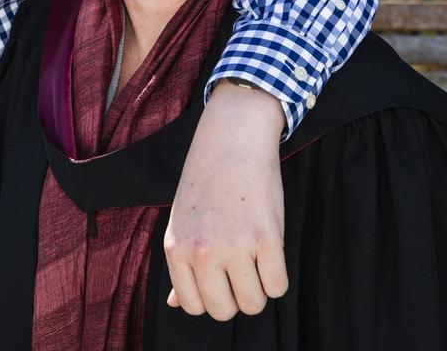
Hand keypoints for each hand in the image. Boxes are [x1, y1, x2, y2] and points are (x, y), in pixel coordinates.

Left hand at [163, 81, 288, 320]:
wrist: (232, 140)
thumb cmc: (205, 182)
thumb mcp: (181, 222)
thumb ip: (181, 265)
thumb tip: (174, 304)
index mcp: (175, 249)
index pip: (192, 306)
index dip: (210, 297)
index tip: (218, 279)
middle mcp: (201, 252)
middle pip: (224, 311)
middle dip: (235, 297)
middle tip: (239, 271)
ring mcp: (234, 247)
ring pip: (254, 303)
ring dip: (258, 289)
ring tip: (254, 260)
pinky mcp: (267, 239)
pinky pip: (278, 287)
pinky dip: (277, 278)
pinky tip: (269, 253)